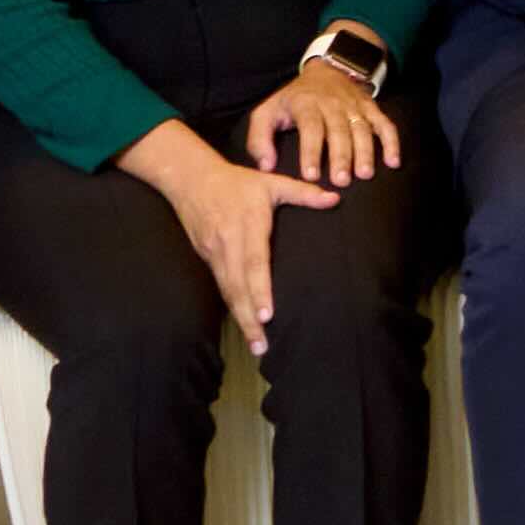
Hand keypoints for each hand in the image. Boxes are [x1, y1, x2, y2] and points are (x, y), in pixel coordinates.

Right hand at [129, 126, 286, 343]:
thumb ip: (303, 192)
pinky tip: (242, 323)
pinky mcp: (205, 257)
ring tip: (255, 344)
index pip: (253, 263)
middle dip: (248, 319)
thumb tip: (335, 198)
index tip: (266, 316)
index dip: (258, 291)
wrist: (190, 178)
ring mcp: (213, 252)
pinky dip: (231, 305)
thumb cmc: (236, 182)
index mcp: (247, 226)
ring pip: (227, 291)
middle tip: (262, 346)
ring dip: (239, 318)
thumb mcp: (271, 181)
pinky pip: (220, 285)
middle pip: (238, 287)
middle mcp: (227, 243)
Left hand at [245, 62, 397, 192]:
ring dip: (365, 152)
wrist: (326, 70)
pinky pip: (385, 124)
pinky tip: (393, 162)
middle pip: (339, 131)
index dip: (311, 152)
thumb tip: (266, 167)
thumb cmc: (294, 99)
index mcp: (306, 104)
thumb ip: (260, 140)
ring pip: (362, 130)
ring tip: (365, 174)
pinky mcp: (371, 109)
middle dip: (341, 157)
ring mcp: (355, 106)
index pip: (310, 128)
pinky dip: (392, 142)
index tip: (311, 175)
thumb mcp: (267, 112)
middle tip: (341, 181)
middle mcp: (332, 104)